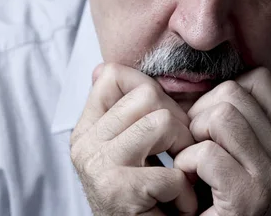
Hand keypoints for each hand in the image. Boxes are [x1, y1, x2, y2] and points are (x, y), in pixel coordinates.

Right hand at [70, 63, 197, 215]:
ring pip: (161, 122)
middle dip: (177, 121)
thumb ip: (119, 111)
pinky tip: (179, 206)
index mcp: (86, 129)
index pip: (114, 74)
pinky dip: (185, 192)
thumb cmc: (139, 196)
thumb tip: (102, 68)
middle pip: (147, 96)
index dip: (149, 88)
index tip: (163, 118)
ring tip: (182, 174)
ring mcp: (98, 166)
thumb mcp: (126, 150)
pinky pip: (172, 170)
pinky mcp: (118, 192)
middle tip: (180, 152)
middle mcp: (84, 144)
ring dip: (184, 152)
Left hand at [174, 67, 270, 215]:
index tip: (208, 122)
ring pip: (220, 116)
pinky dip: (187, 165)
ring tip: (193, 164)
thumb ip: (225, 113)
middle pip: (232, 92)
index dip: (221, 92)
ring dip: (192, 139)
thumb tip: (196, 75)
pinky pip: (206, 153)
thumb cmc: (211, 193)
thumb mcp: (229, 147)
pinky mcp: (249, 196)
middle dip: (200, 115)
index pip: (258, 77)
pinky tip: (191, 183)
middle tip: (196, 148)